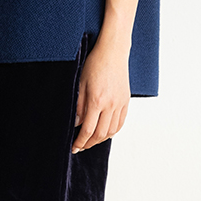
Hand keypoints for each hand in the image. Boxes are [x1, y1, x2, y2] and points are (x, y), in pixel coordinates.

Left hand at [72, 39, 129, 153]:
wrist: (113, 52)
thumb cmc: (94, 64)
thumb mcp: (80, 83)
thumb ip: (78, 106)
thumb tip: (75, 123)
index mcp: (96, 101)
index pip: (88, 129)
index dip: (80, 141)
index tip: (74, 147)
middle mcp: (110, 105)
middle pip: (100, 134)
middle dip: (89, 143)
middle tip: (81, 146)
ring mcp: (120, 104)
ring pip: (112, 131)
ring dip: (100, 139)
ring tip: (91, 141)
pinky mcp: (126, 101)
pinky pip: (120, 123)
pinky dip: (112, 132)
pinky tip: (105, 133)